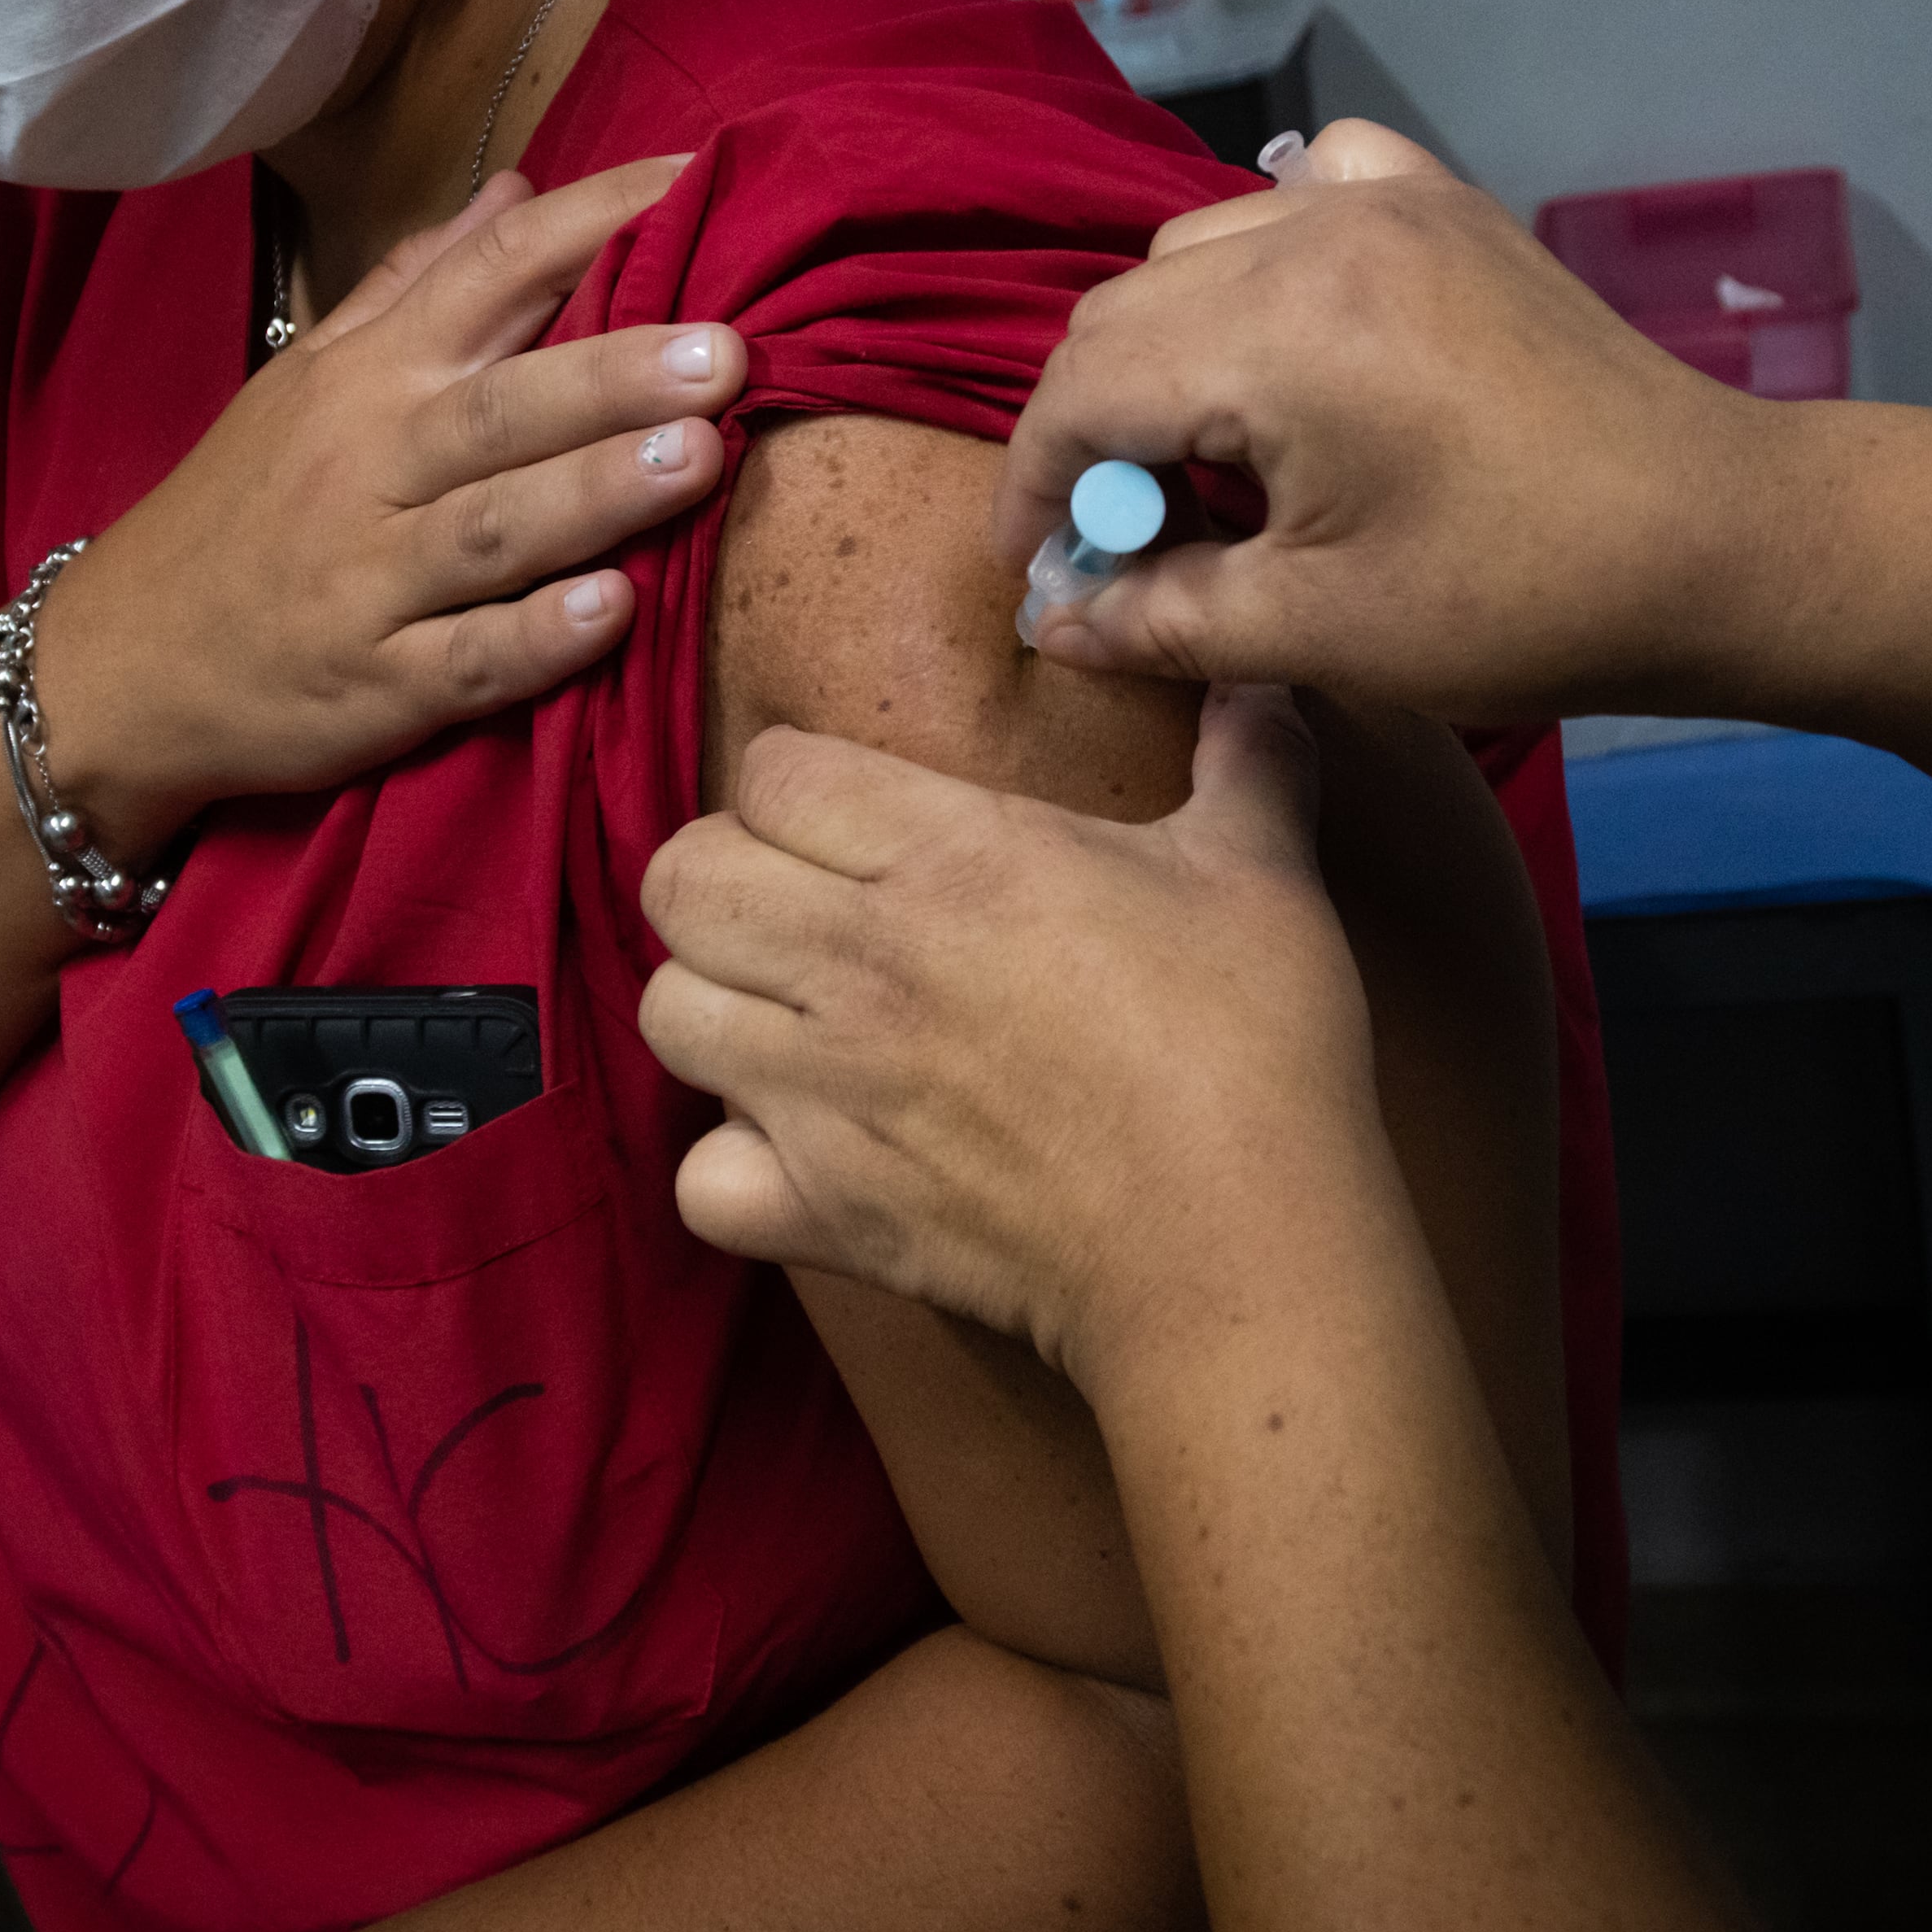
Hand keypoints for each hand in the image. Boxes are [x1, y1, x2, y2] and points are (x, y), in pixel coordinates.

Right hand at [32, 156, 741, 847]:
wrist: (121, 666)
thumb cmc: (242, 510)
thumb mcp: (308, 380)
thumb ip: (413, 286)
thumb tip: (516, 189)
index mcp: (367, 378)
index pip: (486, 273)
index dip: (588, 222)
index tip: (692, 180)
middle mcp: (370, 467)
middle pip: (504, 406)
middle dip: (615, 374)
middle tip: (728, 350)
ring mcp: (371, 581)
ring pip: (496, 528)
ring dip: (596, 493)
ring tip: (699, 456)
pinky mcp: (374, 687)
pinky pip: (464, 660)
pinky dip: (535, 639)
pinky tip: (611, 612)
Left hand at [638, 685, 1392, 1391]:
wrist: (1237, 1249)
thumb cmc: (1254, 1050)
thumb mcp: (1263, 872)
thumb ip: (1248, 758)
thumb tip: (1261, 681)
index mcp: (950, 858)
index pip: (769, 770)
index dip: (805, 783)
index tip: (861, 817)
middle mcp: (859, 966)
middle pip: (682, 879)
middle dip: (729, 875)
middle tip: (806, 905)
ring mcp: (827, 1095)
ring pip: (668, 1013)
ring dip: (719, 1006)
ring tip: (794, 1017)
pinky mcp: (826, 1213)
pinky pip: (698, 1179)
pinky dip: (733, 1166)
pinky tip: (803, 1148)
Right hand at [995, 119, 1830, 724]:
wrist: (1717, 541)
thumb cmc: (1522, 601)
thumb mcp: (1320, 633)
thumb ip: (1163, 616)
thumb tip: (1054, 619)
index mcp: (1278, 332)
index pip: (1082, 388)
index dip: (1036, 488)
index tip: (1040, 574)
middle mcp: (1317, 232)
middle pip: (1126, 313)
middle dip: (1097, 430)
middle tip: (1129, 541)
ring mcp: (1389, 202)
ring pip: (1197, 248)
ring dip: (1172, 351)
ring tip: (1214, 462)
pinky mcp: (1446, 205)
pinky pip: (1304, 186)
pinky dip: (1263, 250)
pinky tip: (1288, 332)